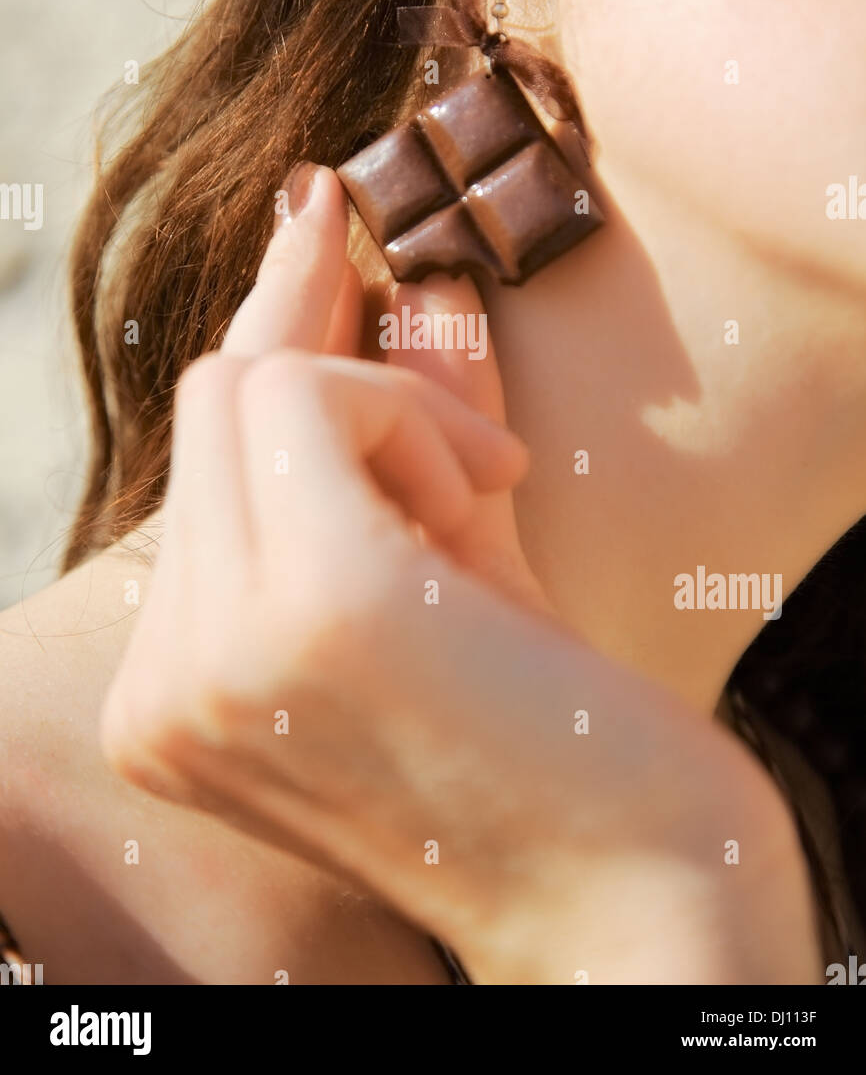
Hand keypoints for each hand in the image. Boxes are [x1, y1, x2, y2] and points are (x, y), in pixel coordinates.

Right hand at [100, 167, 819, 984]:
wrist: (645, 910)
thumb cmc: (557, 749)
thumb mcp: (456, 569)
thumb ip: (411, 427)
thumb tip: (418, 272)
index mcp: (174, 697)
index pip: (202, 459)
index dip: (265, 319)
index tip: (314, 207)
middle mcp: (163, 685)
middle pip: (212, 404)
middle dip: (351, 391)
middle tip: (474, 466)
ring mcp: (214, 652)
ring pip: (250, 388)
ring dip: (393, 419)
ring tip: (479, 518)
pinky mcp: (299, 608)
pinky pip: (317, 401)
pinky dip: (415, 422)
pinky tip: (484, 504)